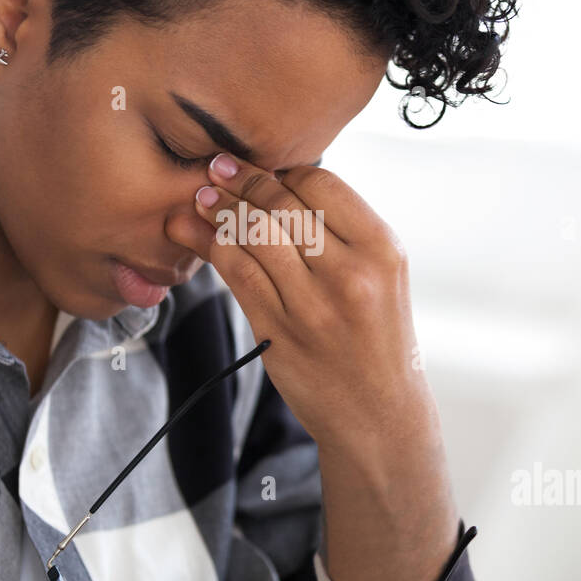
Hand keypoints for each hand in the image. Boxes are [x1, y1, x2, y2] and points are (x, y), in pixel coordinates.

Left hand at [168, 152, 439, 466]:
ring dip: (220, 209)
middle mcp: (349, 273)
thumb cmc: (377, 337)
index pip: (321, 184)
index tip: (263, 168)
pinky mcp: (278, 331)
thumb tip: (283, 179)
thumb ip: (341, 231)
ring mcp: (311, 305)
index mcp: (382, 249)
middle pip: (282, 205)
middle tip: (217, 166)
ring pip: (253, 235)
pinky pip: (236, 273)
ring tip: (202, 197)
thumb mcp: (382, 275)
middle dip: (242, 180)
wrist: (379, 414)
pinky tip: (199, 234)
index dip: (284, 170)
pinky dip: (212, 246)